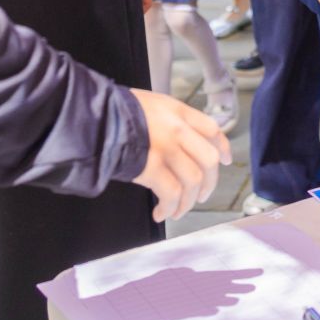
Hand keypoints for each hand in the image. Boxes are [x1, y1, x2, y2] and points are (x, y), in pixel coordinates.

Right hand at [129, 89, 230, 222]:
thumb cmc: (117, 113)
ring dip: (188, 202)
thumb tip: (182, 145)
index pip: (212, 130)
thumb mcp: (150, 105)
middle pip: (209, 159)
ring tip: (178, 211)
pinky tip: (161, 214)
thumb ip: (170, 121)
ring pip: (193, 181)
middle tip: (201, 196)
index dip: (222, 148)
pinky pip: (171, 194)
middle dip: (209, 183)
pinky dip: (169, 208)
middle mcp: (178, 129)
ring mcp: (166, 148)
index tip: (225, 161)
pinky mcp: (152, 167)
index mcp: (178, 111)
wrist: (94, 117)